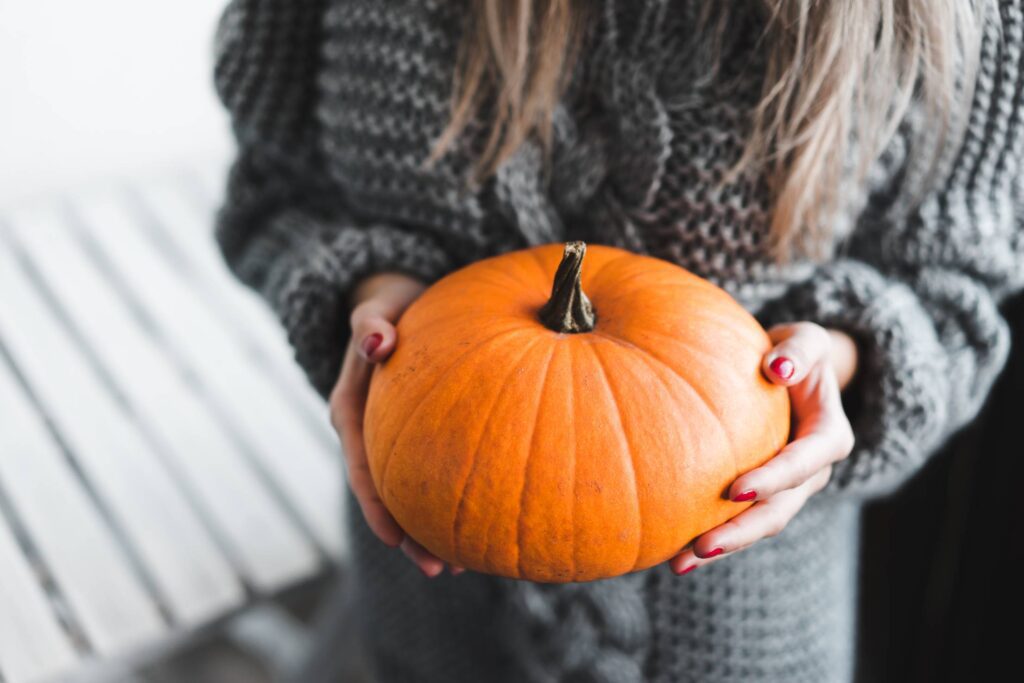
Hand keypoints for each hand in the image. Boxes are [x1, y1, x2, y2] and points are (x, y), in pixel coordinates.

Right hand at [329, 272, 463, 577]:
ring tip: (461, 565)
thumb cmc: (386, 305)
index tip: (396, 540)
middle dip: (410, 535)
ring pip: (409, 490)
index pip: (362, 469)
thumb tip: (377, 342)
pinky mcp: (415, 432)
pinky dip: (450, 498)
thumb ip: (372, 325)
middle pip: (386, 494)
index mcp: (350, 411)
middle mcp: (368, 431)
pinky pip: (429, 471)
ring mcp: (391, 436)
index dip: (378, 507)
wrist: (395, 302)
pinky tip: (482, 520)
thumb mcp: (376, 309)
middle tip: (438, 568)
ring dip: (430, 529)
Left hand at [668, 322, 856, 574]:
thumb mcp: (807, 339)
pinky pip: (739, 519)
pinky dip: (709, 534)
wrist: (791, 369)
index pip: (803, 463)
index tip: (735, 491)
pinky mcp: (763, 493)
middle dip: (742, 532)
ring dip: (722, 546)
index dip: (773, 480)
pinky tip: (671, 549)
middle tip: (702, 545)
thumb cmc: (795, 351)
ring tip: (679, 563)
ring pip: (758, 525)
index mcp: (829, 436)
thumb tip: (777, 368)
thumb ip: (798, 350)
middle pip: (780, 511)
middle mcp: (812, 471)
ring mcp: (788, 488)